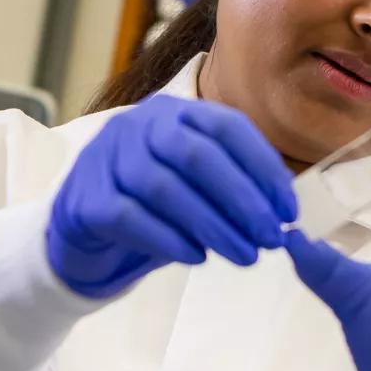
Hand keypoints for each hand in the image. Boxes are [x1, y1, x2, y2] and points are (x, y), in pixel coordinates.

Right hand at [47, 95, 297, 298]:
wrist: (82, 227)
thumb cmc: (152, 204)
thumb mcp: (193, 183)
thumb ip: (231, 187)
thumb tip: (280, 213)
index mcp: (173, 112)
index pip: (227, 127)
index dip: (263, 168)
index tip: (288, 209)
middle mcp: (137, 125)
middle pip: (196, 154)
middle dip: (242, 199)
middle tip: (271, 237)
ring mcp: (106, 158)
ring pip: (164, 187)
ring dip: (213, 226)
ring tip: (246, 256)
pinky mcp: (85, 198)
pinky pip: (131, 217)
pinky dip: (169, 239)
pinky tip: (198, 257)